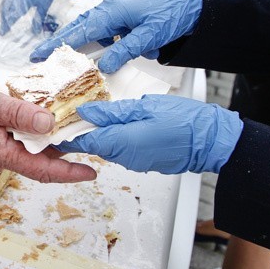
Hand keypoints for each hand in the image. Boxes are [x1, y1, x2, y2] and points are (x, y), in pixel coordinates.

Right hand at [0, 0, 66, 35]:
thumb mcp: (44, 5)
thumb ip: (38, 19)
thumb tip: (34, 33)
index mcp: (20, 0)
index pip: (10, 16)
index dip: (6, 26)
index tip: (2, 34)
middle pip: (5, 9)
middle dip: (3, 20)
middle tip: (3, 29)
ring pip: (6, 1)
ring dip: (5, 12)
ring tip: (5, 20)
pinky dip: (8, 3)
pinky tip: (10, 7)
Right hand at [0, 76, 96, 182]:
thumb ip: (18, 113)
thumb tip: (48, 122)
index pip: (41, 169)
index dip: (68, 172)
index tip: (90, 173)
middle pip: (40, 163)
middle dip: (66, 157)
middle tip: (89, 144)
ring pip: (30, 152)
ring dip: (51, 145)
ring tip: (72, 132)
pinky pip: (18, 144)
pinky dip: (35, 136)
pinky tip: (42, 123)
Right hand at [31, 0, 202, 72]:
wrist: (190, 0)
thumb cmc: (172, 12)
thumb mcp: (149, 35)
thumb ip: (125, 50)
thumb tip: (103, 66)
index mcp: (112, 11)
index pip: (79, 31)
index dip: (59, 44)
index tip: (41, 54)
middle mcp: (109, 9)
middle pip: (77, 27)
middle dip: (58, 42)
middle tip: (38, 56)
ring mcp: (114, 11)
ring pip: (90, 30)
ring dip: (82, 44)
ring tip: (68, 57)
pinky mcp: (122, 16)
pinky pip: (105, 30)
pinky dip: (103, 41)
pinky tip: (117, 51)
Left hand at [55, 95, 242, 173]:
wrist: (213, 142)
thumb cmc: (185, 122)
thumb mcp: (144, 107)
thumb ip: (112, 111)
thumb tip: (85, 111)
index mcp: (120, 143)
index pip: (81, 140)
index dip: (66, 130)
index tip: (55, 119)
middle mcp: (124, 157)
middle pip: (92, 142)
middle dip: (81, 128)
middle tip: (74, 107)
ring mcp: (134, 161)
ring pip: (106, 145)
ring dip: (100, 131)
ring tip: (97, 109)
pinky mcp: (143, 161)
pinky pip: (122, 148)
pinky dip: (116, 136)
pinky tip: (119, 121)